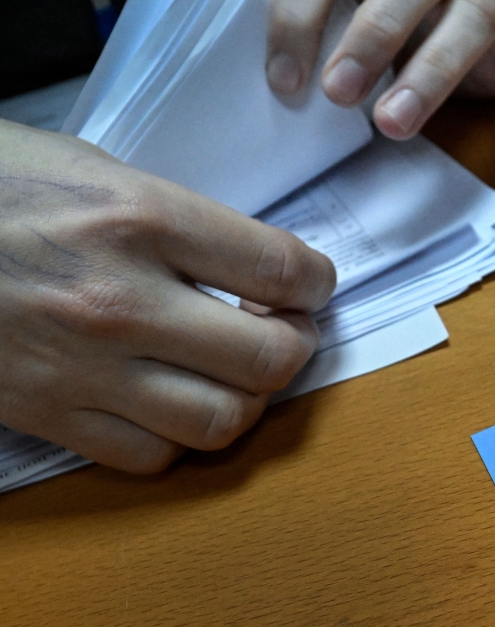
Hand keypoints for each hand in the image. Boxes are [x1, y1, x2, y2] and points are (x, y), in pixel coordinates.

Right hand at [0, 121, 336, 472]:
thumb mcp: (100, 170)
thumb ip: (184, 223)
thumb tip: (253, 268)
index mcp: (140, 218)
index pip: (281, 269)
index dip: (318, 284)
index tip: (311, 287)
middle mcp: (119, 300)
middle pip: (268, 359)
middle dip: (296, 347)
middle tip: (286, 331)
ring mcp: (81, 367)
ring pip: (219, 421)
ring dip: (248, 400)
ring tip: (237, 371)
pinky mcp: (44, 413)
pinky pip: (149, 457)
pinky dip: (179, 437)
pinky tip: (173, 402)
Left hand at [266, 0, 494, 144]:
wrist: (444, 1)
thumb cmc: (368, 9)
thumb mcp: (327, 1)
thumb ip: (298, 15)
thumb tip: (257, 69)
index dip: (303, 16)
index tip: (283, 81)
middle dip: (375, 35)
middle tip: (340, 93)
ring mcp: (482, 0)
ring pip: (472, 19)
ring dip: (432, 73)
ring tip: (393, 124)